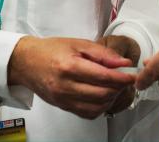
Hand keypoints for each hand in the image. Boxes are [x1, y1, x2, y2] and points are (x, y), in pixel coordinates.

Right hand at [7, 36, 135, 118]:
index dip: (122, 78)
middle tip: (125, 80)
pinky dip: (99, 108)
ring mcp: (63, 99)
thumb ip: (103, 54)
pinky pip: (86, 114)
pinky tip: (102, 97)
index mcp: (70, 66)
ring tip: (114, 87)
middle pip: (101, 94)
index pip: (103, 76)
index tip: (131, 75)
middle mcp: (65, 86)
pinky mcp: (62, 106)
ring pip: (96, 107)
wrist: (26, 62)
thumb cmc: (50, 50)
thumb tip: (123, 63)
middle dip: (119, 88)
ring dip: (111, 99)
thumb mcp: (78, 44)